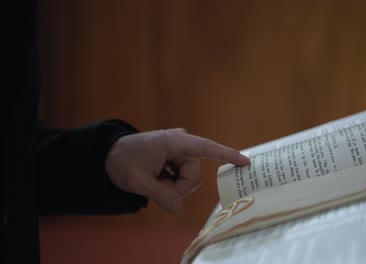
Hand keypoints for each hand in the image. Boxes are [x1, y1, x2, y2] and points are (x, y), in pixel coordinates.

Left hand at [105, 128, 249, 213]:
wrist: (108, 155)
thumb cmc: (121, 161)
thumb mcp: (136, 181)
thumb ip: (159, 194)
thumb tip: (178, 208)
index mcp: (173, 142)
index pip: (205, 148)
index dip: (226, 155)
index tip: (245, 161)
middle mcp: (180, 144)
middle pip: (194, 174)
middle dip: (178, 187)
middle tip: (157, 187)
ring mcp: (178, 151)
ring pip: (189, 179)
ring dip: (173, 186)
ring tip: (154, 181)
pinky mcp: (176, 159)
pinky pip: (183, 177)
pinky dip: (172, 183)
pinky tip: (158, 178)